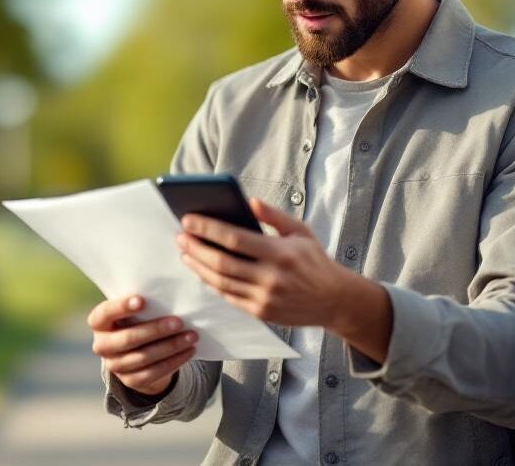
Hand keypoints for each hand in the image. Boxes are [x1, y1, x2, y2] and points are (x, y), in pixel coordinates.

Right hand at [87, 294, 197, 396]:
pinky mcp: (130, 381)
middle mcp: (102, 346)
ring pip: (144, 357)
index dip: (121, 307)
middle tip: (179, 322)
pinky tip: (188, 351)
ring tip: (191, 336)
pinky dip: (173, 362)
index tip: (142, 300)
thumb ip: (141, 304)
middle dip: (156, 330)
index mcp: (99, 323)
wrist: (137, 350)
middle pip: (128, 339)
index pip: (105, 313)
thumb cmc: (137, 319)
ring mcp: (114, 366)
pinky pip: (153, 373)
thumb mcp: (132, 310)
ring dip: (171, 346)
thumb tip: (168, 296)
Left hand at [177, 199, 354, 329]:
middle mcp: (270, 277)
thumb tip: (248, 201)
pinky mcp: (261, 313)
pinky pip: (228, 297)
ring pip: (220, 282)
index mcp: (279, 253)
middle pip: (221, 262)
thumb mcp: (300, 231)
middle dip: (196, 248)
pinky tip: (202, 271)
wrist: (334, 300)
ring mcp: (264, 298)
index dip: (207, 229)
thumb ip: (273, 215)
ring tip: (186, 252)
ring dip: (198, 266)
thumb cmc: (315, 261)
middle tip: (180, 236)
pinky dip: (212, 283)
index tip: (188, 220)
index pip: (234, 238)